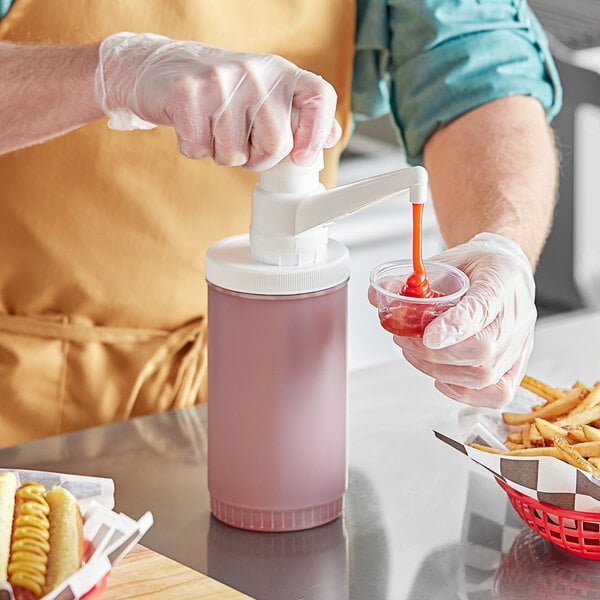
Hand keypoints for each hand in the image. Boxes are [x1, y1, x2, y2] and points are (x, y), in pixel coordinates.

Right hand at [95, 32, 340, 169]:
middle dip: (256, 158)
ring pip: (235, 154)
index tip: (301, 157)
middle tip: (240, 142)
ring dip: (221, 154)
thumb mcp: (263, 95)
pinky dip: (194, 149)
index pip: (319, 97)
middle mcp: (255, 72)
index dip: (316, 133)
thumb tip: (332, 138)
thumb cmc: (218, 91)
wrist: (158, 68)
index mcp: (280, 72)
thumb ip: (296, 116)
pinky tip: (191, 126)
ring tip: (212, 127)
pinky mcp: (187, 94)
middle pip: (275, 145)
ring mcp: (220, 80)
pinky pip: (200, 150)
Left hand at [391, 233, 536, 407]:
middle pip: (482, 349)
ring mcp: (520, 344)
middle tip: (407, 342)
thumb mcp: (444, 261)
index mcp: (500, 279)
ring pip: (484, 375)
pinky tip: (442, 377)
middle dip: (435, 353)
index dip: (455, 326)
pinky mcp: (516, 366)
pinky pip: (497, 394)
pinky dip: (464, 392)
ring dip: (440, 370)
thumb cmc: (476, 268)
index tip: (428, 336)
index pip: (482, 307)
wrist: (505, 272)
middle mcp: (516, 316)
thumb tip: (376, 294)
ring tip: (416, 354)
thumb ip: (411, 280)